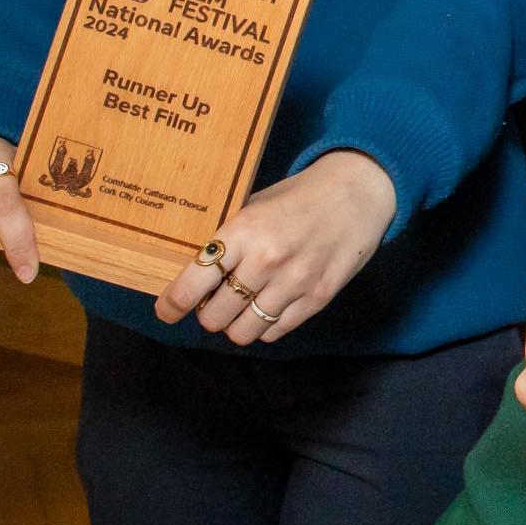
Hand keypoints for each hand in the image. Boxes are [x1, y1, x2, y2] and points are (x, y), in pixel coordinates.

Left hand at [152, 149, 395, 345]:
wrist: (358, 192)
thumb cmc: (300, 197)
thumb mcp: (255, 206)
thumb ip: (227, 239)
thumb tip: (192, 274)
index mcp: (244, 231)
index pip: (193, 283)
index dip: (172, 304)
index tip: (166, 310)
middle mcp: (267, 260)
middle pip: (214, 317)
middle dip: (208, 314)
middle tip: (215, 301)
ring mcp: (295, 282)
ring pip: (243, 332)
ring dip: (236, 324)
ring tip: (242, 307)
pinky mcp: (318, 297)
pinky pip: (275, 332)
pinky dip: (266, 326)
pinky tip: (269, 306)